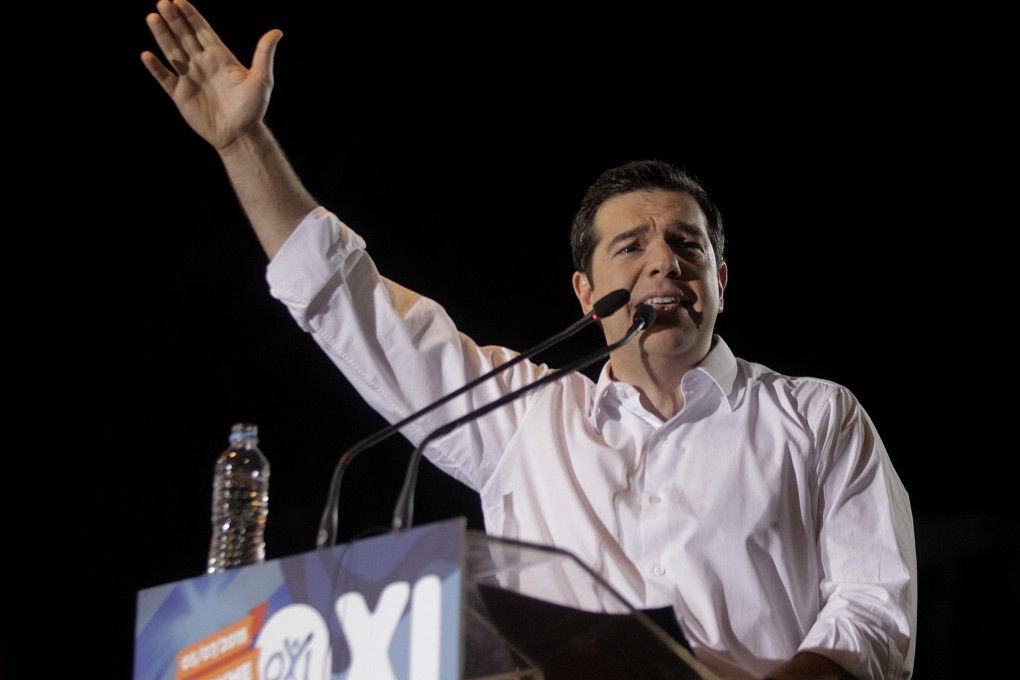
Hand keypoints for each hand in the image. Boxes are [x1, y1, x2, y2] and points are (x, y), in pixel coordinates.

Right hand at [140, 0, 282, 149]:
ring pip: (172, 52)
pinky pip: (165, 78)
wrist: (240, 134)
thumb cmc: (252, 108)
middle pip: (185, 37)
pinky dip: (156, 68)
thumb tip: (277, 32)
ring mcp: (190, 78)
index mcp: (220, 57)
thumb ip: (264, 54)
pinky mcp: (181, 95)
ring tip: (152, 17)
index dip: (191, 16)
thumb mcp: (261, 79)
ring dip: (162, 35)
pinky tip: (147, 55)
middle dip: (174, 20)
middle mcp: (202, 64)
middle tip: (162, 2)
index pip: (203, 31)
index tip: (179, 1)